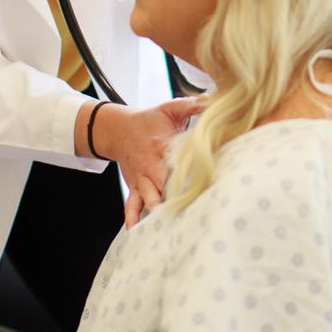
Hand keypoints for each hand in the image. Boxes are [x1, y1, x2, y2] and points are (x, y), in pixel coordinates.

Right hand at [92, 97, 201, 226]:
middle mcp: (151, 165)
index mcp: (163, 146)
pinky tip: (135, 231)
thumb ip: (192, 105)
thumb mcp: (170, 108)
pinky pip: (131, 204)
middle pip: (166, 185)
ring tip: (167, 226)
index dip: (191, 173)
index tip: (204, 184)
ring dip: (157, 210)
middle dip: (176, 198)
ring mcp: (142, 178)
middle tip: (191, 212)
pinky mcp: (135, 186)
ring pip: (150, 197)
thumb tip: (212, 100)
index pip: (179, 162)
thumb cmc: (149, 119)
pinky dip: (132, 217)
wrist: (118, 128)